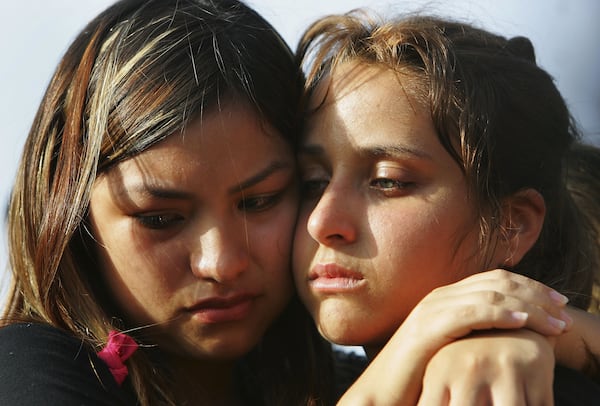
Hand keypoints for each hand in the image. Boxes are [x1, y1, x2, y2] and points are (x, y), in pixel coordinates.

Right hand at [338, 269, 569, 405]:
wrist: (384, 391)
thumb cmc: (420, 374)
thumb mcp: (451, 346)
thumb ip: (472, 331)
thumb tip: (506, 330)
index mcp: (447, 297)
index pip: (496, 279)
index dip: (530, 286)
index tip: (557, 302)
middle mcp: (440, 296)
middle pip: (498, 282)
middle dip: (536, 294)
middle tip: (564, 310)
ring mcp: (433, 309)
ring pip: (491, 295)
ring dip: (529, 306)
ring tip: (555, 321)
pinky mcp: (429, 327)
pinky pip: (472, 313)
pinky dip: (501, 314)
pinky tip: (523, 322)